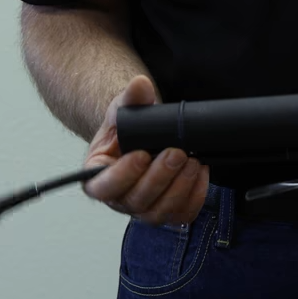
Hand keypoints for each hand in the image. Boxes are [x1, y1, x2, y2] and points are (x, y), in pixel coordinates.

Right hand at [81, 75, 210, 225]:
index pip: (103, 187)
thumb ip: (130, 98)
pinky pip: (181, 214)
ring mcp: (143, 209)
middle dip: (159, 178)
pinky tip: (200, 173)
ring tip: (191, 162)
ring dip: (179, 188)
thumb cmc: (126, 132)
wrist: (142, 141)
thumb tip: (140, 84)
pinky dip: (194, 196)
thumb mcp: (123, 110)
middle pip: (136, 200)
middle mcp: (119, 199)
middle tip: (176, 154)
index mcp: (97, 178)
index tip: (140, 155)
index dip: (122, 175)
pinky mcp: (167, 211)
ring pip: (159, 212)